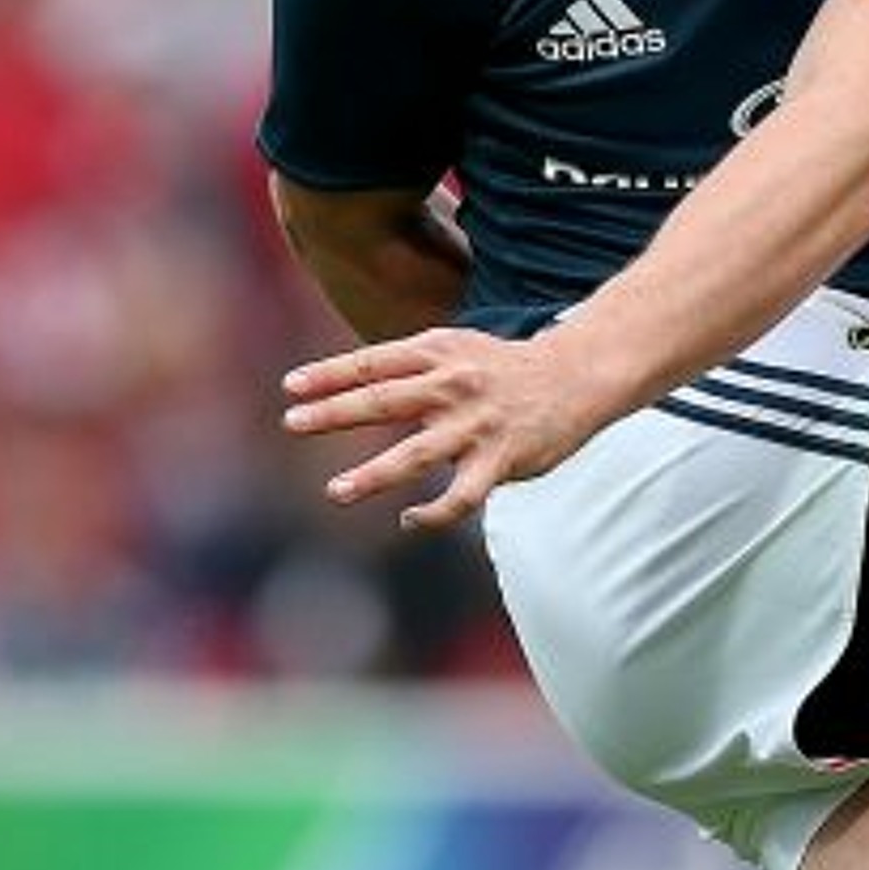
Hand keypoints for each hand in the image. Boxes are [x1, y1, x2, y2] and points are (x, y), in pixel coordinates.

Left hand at [281, 327, 593, 532]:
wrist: (577, 376)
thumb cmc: (503, 367)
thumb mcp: (455, 349)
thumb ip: (408, 365)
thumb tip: (349, 384)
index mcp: (437, 353)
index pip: (373, 363)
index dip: (329, 374)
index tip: (291, 387)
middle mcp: (453, 385)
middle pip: (383, 400)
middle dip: (334, 413)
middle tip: (292, 423)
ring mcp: (476, 424)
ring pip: (416, 455)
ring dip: (372, 475)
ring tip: (336, 492)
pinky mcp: (501, 460)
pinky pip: (461, 497)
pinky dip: (432, 514)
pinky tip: (409, 521)